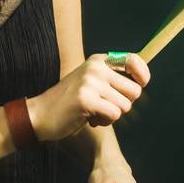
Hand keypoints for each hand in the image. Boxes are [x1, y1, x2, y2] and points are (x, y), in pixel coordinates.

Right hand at [27, 52, 149, 142]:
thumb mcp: (91, 82)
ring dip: (113, 115)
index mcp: (98, 60)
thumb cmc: (70, 102)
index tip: (142, 83)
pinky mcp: (86, 99)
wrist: (40, 114)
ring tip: (94, 112)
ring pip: (125, 105)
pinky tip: (90, 119)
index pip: (133, 60)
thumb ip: (112, 79)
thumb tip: (141, 83)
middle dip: (124, 104)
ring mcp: (90, 82)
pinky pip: (114, 115)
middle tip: (105, 106)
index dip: (143, 74)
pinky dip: (105, 122)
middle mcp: (96, 68)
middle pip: (134, 90)